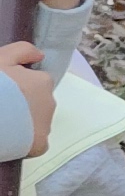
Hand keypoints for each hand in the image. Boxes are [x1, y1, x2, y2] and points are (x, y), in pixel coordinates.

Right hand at [0, 43, 47, 161]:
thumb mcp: (1, 58)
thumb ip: (22, 50)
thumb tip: (40, 55)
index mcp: (42, 81)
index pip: (35, 83)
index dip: (17, 87)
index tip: (3, 91)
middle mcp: (50, 102)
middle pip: (36, 103)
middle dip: (21, 105)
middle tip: (2, 107)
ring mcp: (46, 125)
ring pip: (35, 123)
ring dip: (22, 123)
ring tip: (3, 122)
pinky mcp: (39, 145)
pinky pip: (35, 143)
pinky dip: (24, 142)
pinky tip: (9, 139)